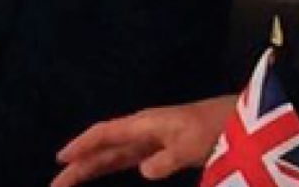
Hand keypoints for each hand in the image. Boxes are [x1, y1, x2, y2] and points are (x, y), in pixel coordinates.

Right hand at [52, 95, 235, 186]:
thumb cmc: (216, 126)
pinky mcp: (164, 147)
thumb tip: (143, 172)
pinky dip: (112, 164)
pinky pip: (129, 156)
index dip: (81, 146)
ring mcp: (153, 138)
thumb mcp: (192, 144)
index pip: (105, 134)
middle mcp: (144, 130)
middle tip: (56, 184)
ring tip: (71, 180)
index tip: (59, 159)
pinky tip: (106, 171)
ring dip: (92, 166)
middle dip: (79, 164)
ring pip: (114, 153)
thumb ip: (167, 159)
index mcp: (145, 124)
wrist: (243, 118)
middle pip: (104, 147)